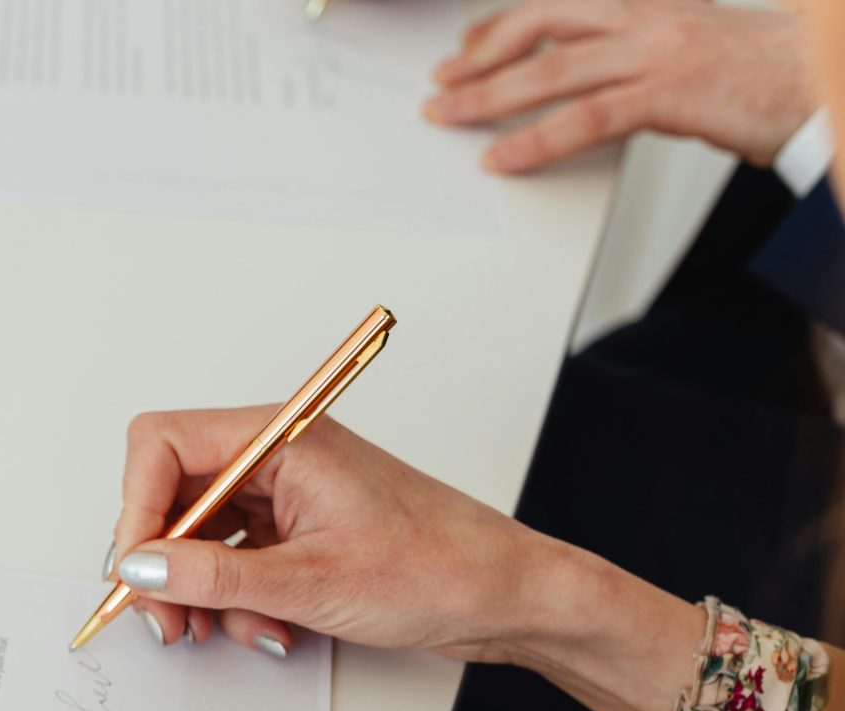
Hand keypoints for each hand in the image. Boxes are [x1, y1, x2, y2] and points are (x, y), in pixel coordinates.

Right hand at [108, 407, 703, 710]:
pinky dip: (235, 599)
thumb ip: (213, 576)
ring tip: (226, 629)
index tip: (136, 569)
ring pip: (198, 535)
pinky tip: (268, 627)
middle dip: (163, 561)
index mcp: (280, 438)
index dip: (137, 508)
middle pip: (171, 493)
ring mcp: (285, 495)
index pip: (163, 444)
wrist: (508, 597)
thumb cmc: (440, 567)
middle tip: (166, 618)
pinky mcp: (295, 530)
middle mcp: (276, 457)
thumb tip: (140, 570)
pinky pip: (232, 560)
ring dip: (200, 590)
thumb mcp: (311, 582)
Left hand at [423, 0, 814, 172]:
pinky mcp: (671, 94)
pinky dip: (534, 139)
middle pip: (546, 24)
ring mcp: (660, 52)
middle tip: (442, 80)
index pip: (562, 3)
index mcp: (652, 3)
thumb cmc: (762, 77)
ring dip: (489, 95)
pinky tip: (501, 156)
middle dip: (484, 53)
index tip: (467, 42)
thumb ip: (635, 61)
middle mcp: (651, 17)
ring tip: (447, 114)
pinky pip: (586, 118)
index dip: (506, 22)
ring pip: (554, 70)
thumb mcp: (690, 51)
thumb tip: (583, 86)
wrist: (826, 82)